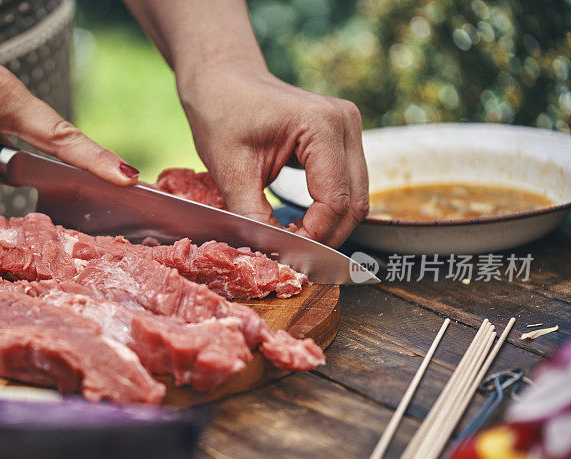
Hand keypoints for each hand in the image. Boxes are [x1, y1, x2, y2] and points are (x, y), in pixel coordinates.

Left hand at [178, 62, 368, 246]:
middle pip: (355, 202)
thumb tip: (271, 256)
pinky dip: (329, 209)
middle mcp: (345, 122)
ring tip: (294, 239)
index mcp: (321, 125)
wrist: (222, 80)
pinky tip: (302, 222)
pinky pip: (347, 184)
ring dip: (330, 225)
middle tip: (292, 255)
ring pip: (357, 197)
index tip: (286, 254)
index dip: (314, 235)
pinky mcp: (343, 138)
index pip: (334, 200)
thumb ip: (253, 217)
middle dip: (326, 235)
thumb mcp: (231, 172)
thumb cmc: (221, 114)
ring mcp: (349, 127)